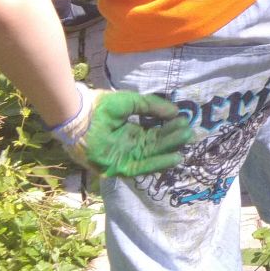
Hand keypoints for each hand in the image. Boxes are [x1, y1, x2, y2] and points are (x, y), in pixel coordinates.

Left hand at [49, 84, 192, 178]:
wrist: (79, 116)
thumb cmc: (102, 106)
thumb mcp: (131, 102)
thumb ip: (152, 107)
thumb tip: (175, 111)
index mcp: (130, 132)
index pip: (155, 133)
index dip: (169, 129)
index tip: (185, 122)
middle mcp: (128, 146)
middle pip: (155, 145)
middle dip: (173, 140)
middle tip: (190, 134)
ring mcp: (122, 157)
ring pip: (150, 156)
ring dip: (168, 152)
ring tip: (184, 146)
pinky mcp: (117, 167)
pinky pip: (140, 168)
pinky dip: (156, 164)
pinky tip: (172, 158)